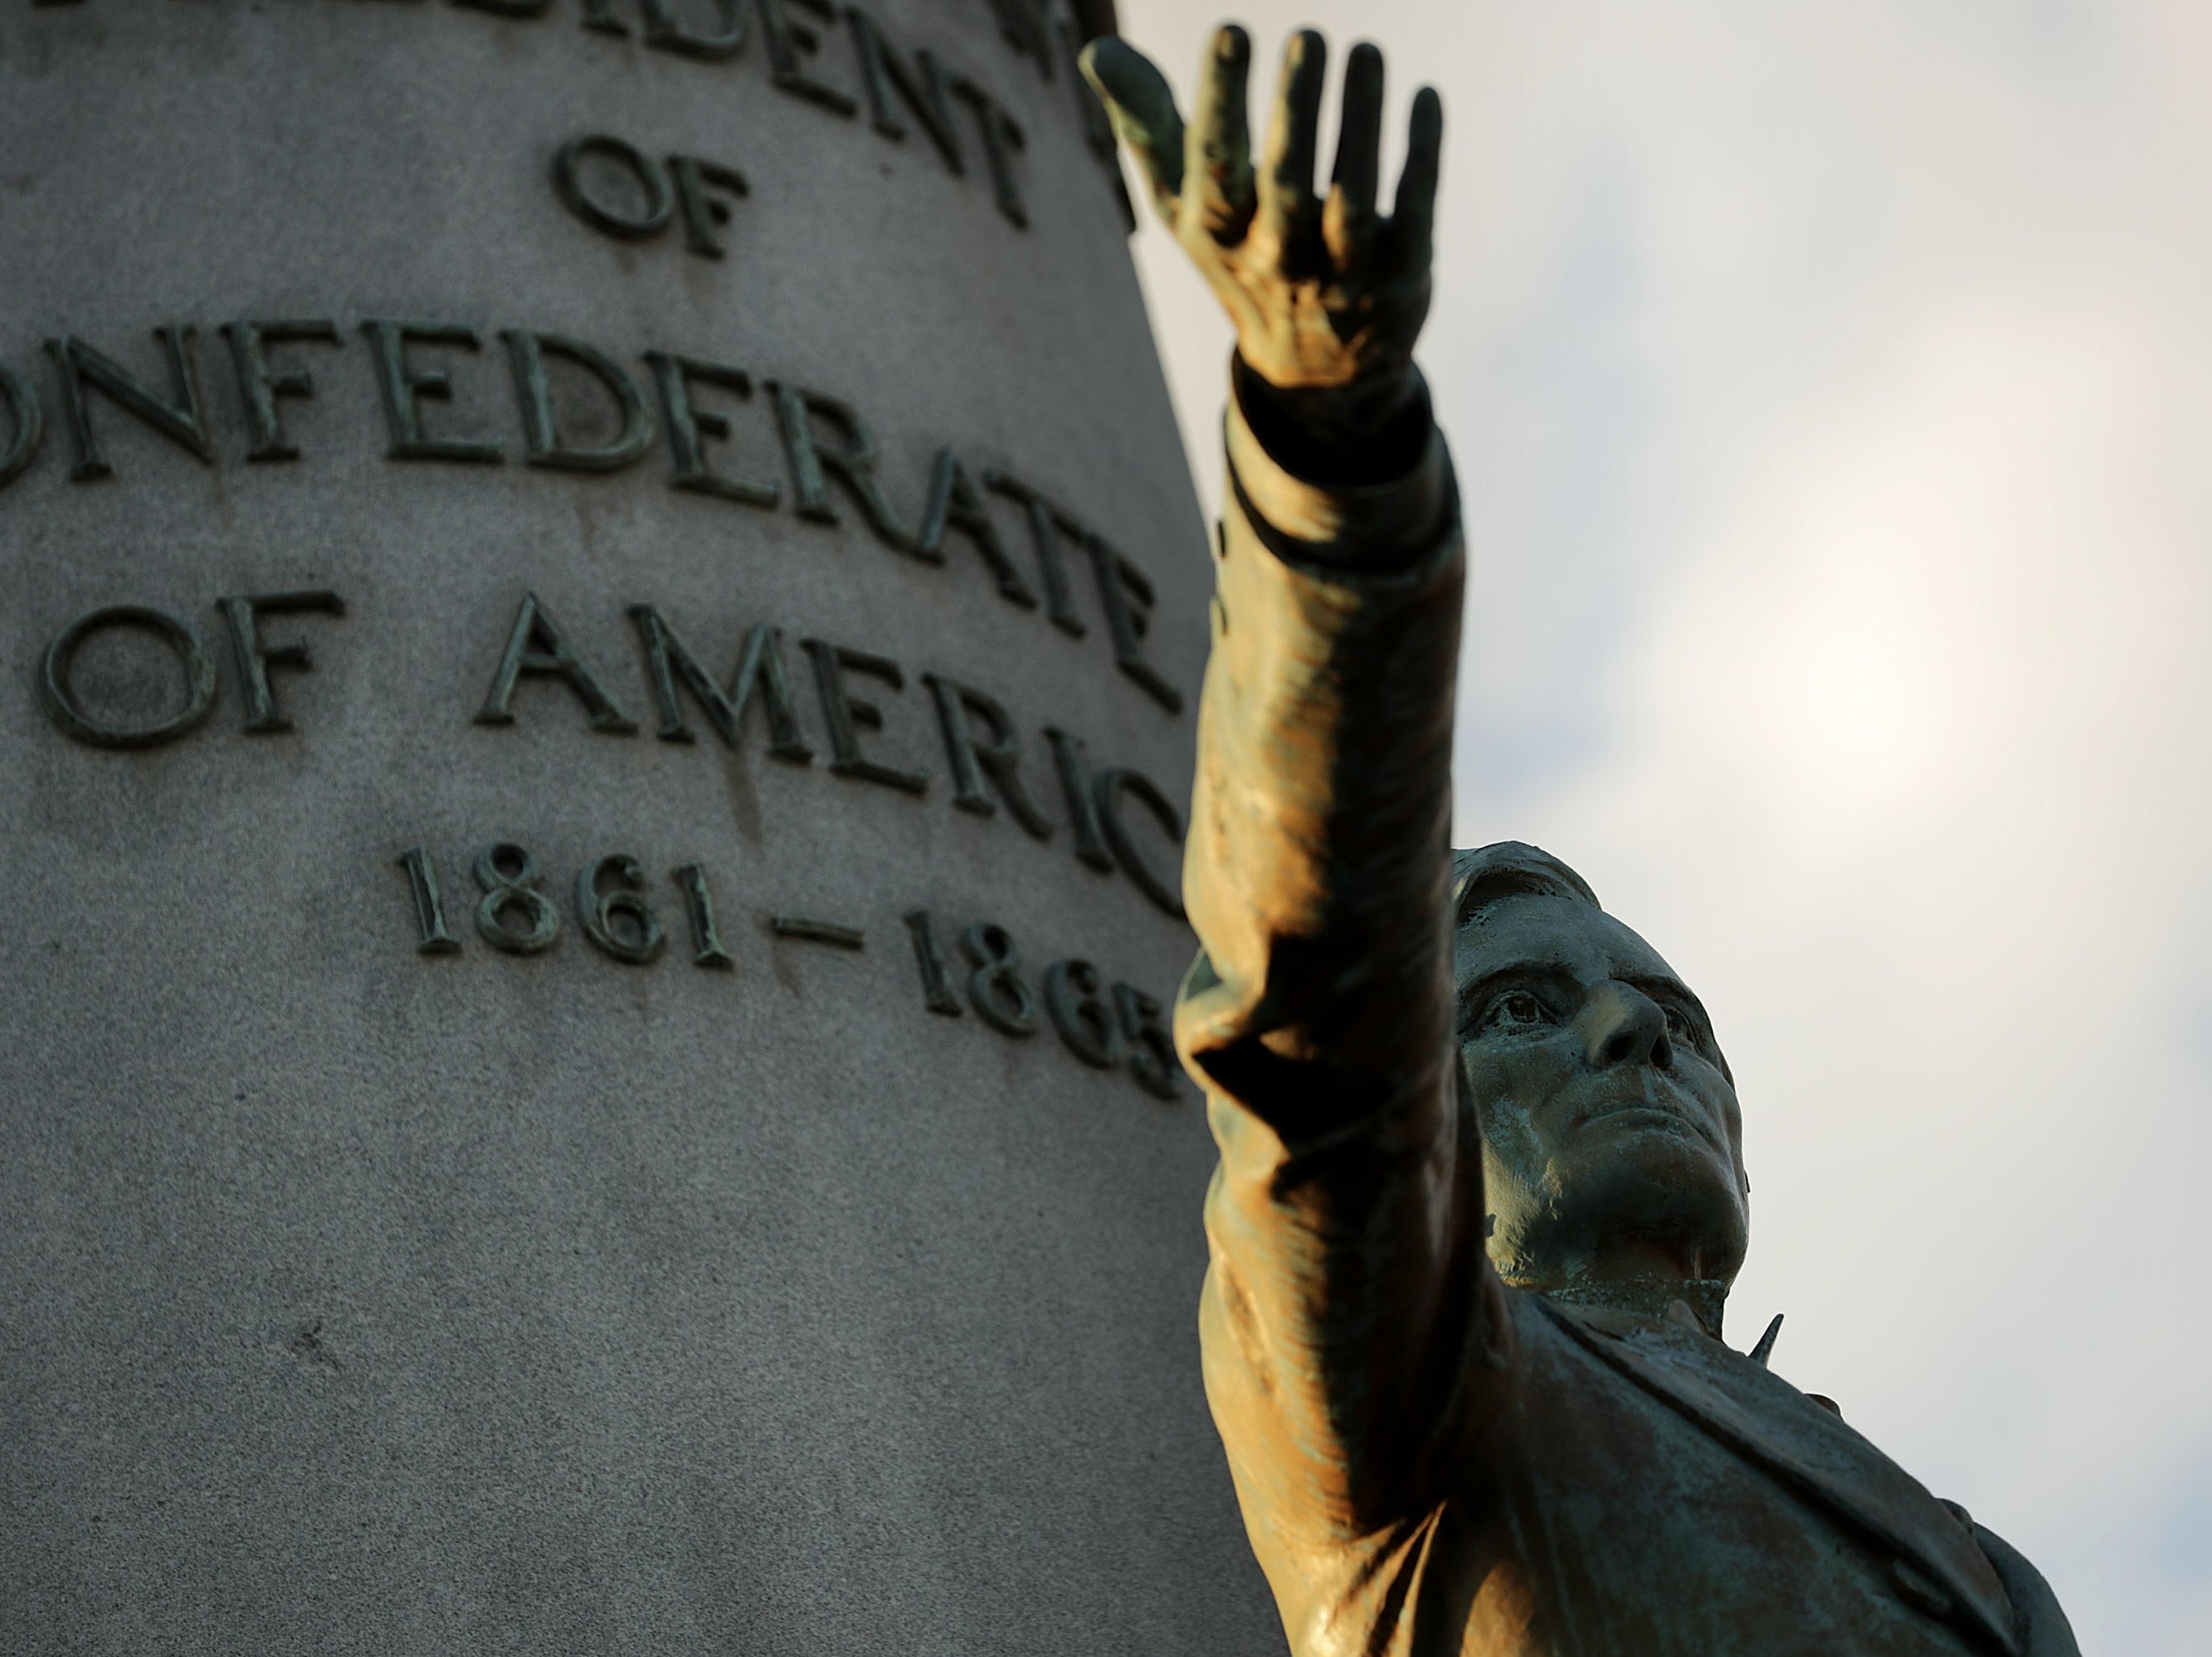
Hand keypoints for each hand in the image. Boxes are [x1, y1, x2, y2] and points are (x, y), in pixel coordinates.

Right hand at [1082, 26, 1441, 395]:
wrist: (1316, 371)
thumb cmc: (1242, 257)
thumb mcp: (1185, 208)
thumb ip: (1147, 128)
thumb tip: (1097, 49)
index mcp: (1219, 235)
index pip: (1216, 168)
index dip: (1222, 102)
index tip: (1232, 30)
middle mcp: (1279, 259)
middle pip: (1287, 183)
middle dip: (1296, 108)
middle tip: (1306, 35)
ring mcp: (1343, 273)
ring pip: (1355, 195)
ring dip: (1361, 119)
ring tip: (1364, 49)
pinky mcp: (1401, 275)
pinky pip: (1414, 212)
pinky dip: (1421, 154)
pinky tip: (1424, 96)